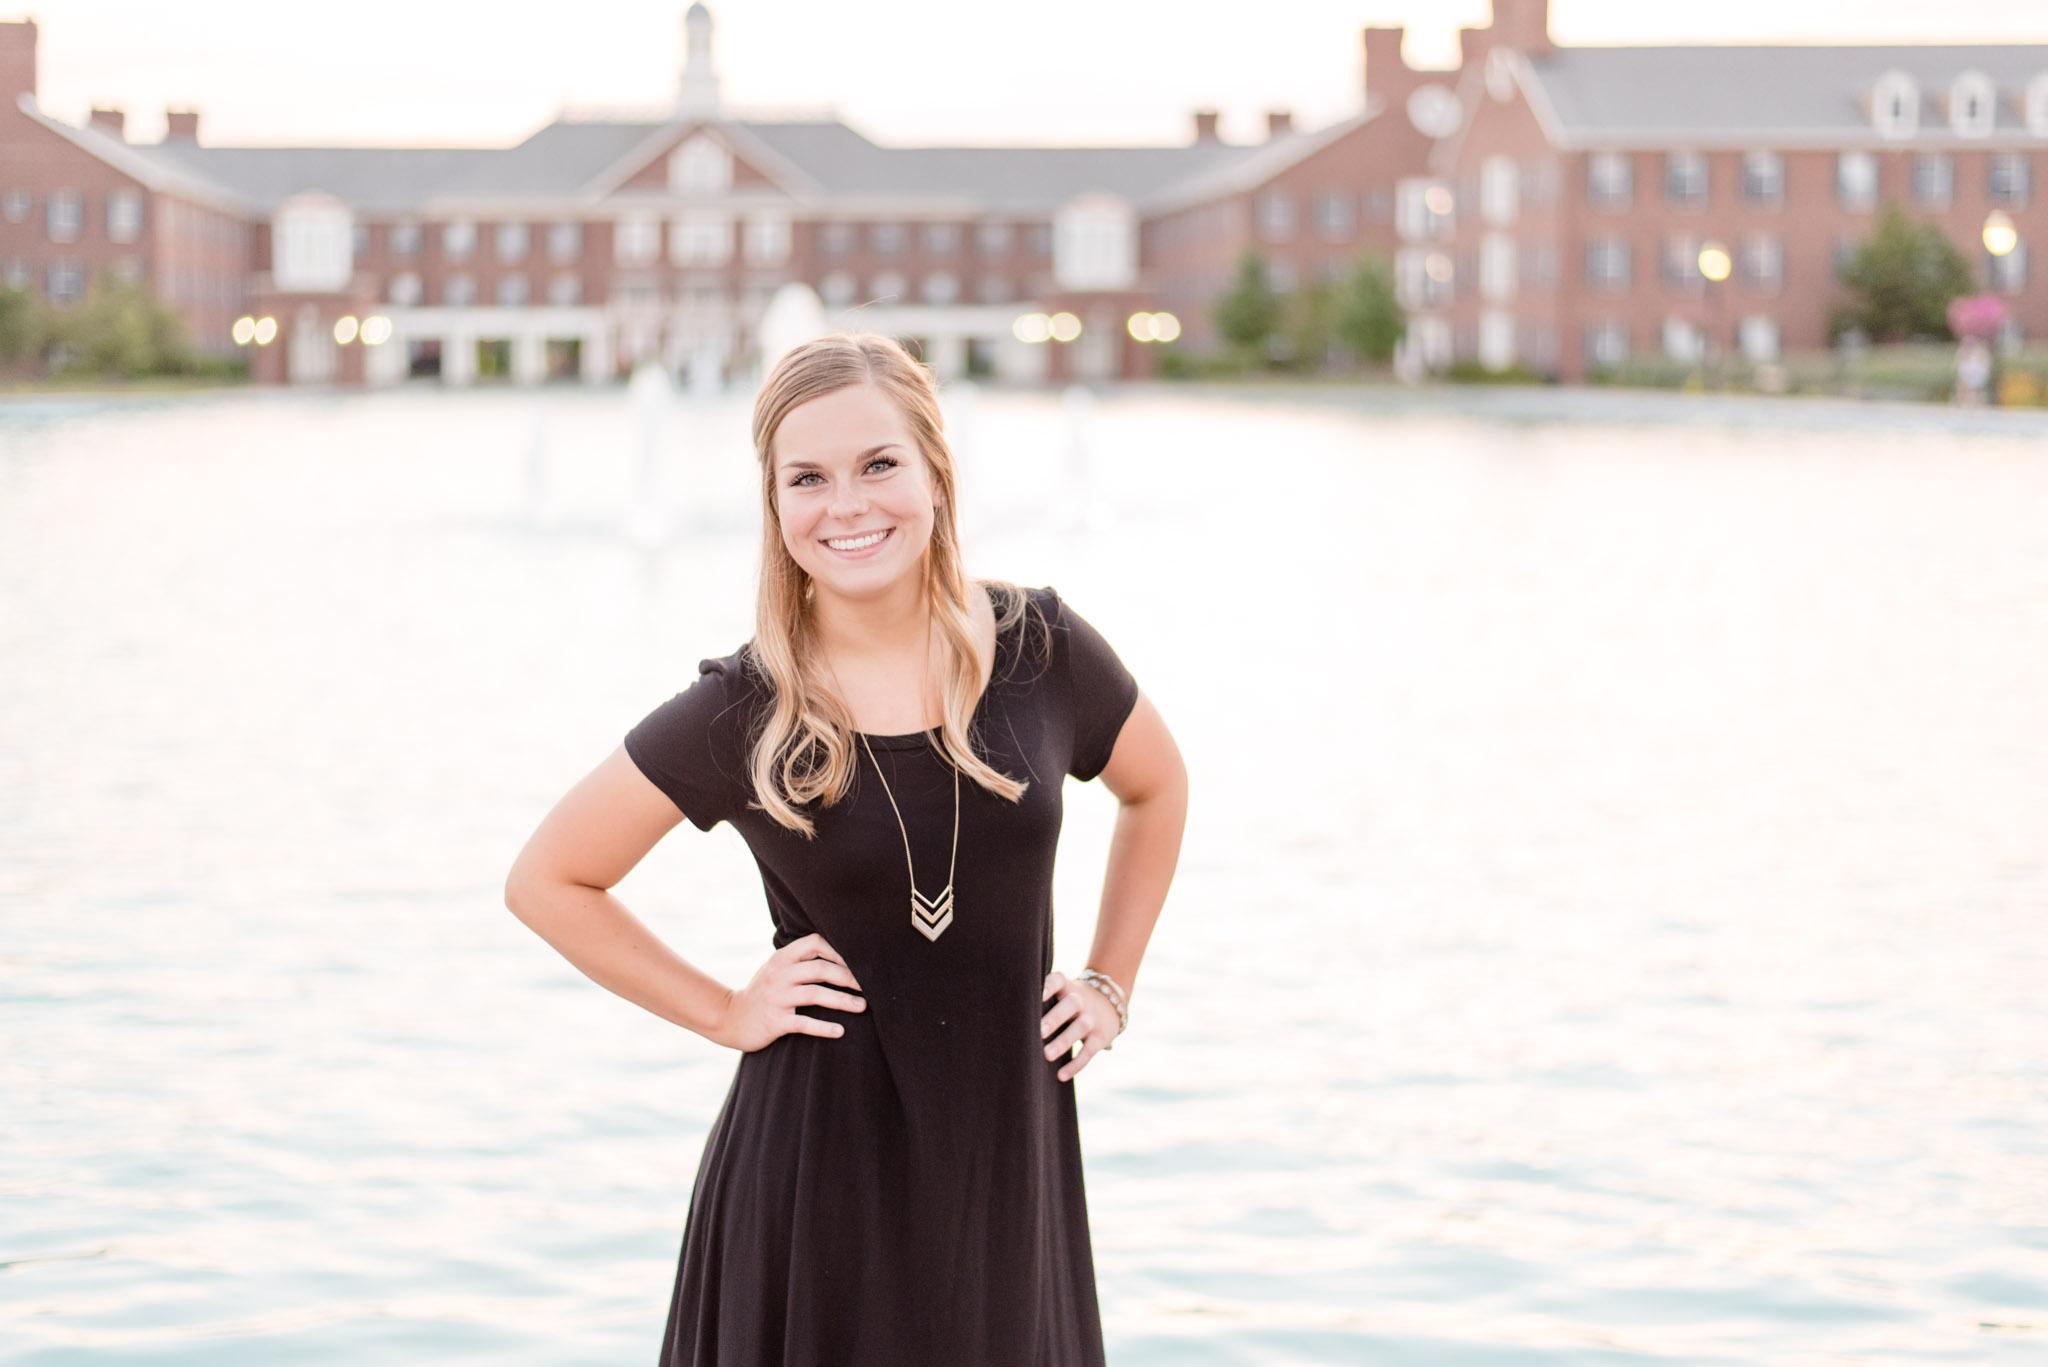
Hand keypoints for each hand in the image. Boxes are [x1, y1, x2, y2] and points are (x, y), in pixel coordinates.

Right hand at [713, 933, 865, 1051]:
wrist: (731, 1019)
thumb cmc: (762, 992)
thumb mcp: (775, 969)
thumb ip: (799, 959)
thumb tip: (838, 953)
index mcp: (781, 958)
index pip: (815, 943)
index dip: (838, 951)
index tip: (856, 963)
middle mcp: (779, 975)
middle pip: (820, 969)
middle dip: (848, 977)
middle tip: (868, 986)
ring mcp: (776, 998)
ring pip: (816, 994)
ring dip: (843, 1000)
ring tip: (862, 1007)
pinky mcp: (775, 1021)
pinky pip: (804, 1023)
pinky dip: (824, 1027)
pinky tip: (840, 1031)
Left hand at [1040, 970, 1119, 1081]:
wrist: (1110, 1004)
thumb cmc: (1069, 1001)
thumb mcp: (1061, 992)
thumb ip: (1039, 998)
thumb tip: (1001, 1012)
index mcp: (1067, 987)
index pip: (1059, 980)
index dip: (1049, 986)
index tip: (1038, 995)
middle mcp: (1081, 1000)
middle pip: (1071, 1004)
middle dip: (1056, 1017)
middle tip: (1040, 1031)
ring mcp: (1092, 1018)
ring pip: (1080, 1027)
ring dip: (1063, 1041)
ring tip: (1047, 1055)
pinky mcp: (1100, 1037)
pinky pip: (1089, 1051)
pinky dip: (1075, 1065)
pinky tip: (1061, 1075)